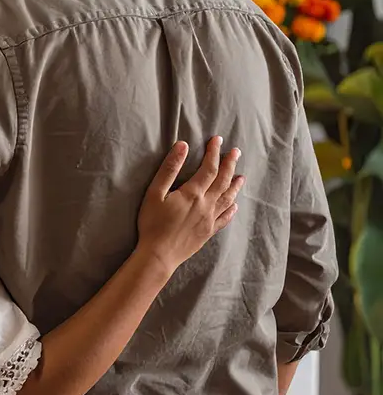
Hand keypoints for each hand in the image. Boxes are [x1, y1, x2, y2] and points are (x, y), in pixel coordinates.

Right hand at [136, 137, 243, 275]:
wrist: (159, 255)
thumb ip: (169, 169)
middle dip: (229, 164)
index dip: (214, 152)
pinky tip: (235, 204)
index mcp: (193, 193)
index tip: (218, 139)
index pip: (209, 168)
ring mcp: (209, 219)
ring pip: (228, 198)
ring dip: (235, 185)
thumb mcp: (154, 193)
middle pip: (223, 181)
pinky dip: (231, 209)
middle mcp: (206, 205)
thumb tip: (182, 146)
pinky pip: (225, 218)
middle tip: (235, 152)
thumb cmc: (152, 223)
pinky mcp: (208, 232)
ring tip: (241, 176)